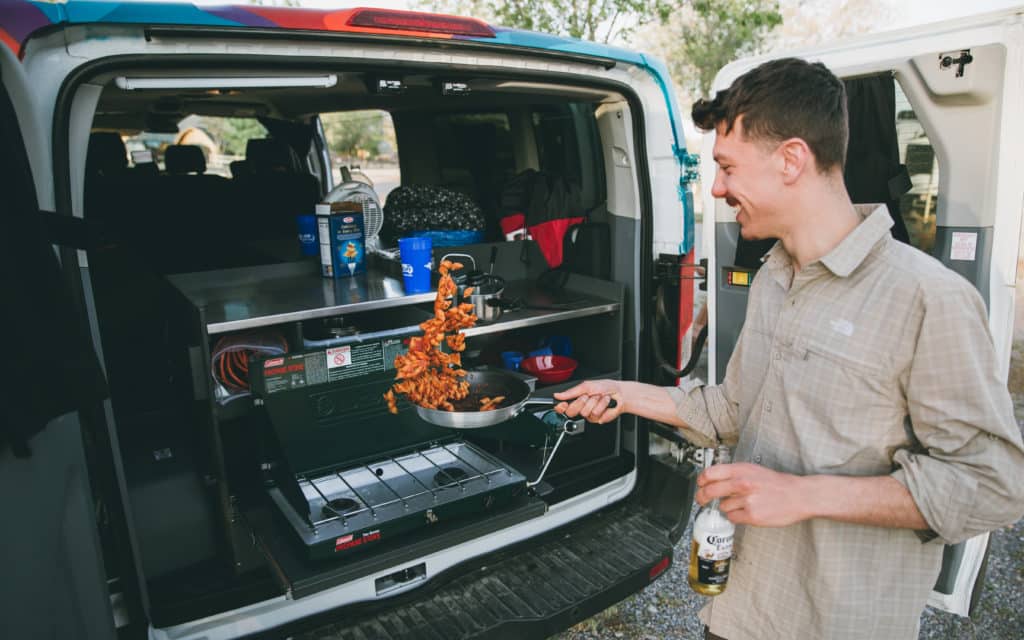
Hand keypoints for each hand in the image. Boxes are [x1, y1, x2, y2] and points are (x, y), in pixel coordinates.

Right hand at [553, 379, 623, 423]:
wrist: (619, 393)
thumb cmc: (604, 387)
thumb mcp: (585, 386)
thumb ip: (570, 392)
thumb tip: (557, 395)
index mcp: (577, 399)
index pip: (563, 407)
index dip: (561, 407)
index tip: (562, 404)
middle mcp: (581, 408)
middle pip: (571, 411)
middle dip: (580, 401)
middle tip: (588, 396)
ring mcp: (589, 415)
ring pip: (584, 412)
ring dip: (593, 402)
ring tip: (599, 398)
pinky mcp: (597, 419)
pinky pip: (595, 414)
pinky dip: (601, 406)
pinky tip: (604, 403)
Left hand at [695, 463, 809, 526]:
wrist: (799, 495)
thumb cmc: (777, 483)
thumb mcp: (754, 470)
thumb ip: (734, 473)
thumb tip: (713, 479)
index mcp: (742, 470)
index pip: (710, 473)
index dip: (701, 480)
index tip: (700, 484)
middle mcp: (742, 483)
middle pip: (710, 491)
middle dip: (702, 497)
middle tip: (702, 500)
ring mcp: (747, 500)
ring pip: (723, 506)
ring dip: (727, 507)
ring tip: (742, 504)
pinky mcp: (752, 516)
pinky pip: (733, 518)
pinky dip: (736, 516)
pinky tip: (746, 511)